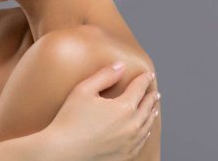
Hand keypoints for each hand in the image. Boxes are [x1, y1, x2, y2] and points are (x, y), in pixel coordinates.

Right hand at [42, 62, 158, 160]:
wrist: (63, 151)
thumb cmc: (70, 119)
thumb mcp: (84, 90)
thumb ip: (104, 76)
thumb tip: (121, 66)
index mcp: (124, 108)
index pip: (139, 89)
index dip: (145, 80)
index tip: (149, 75)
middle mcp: (132, 126)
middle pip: (147, 108)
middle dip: (151, 97)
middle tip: (155, 92)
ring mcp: (129, 143)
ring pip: (147, 125)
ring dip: (151, 114)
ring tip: (154, 108)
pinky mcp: (124, 156)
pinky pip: (141, 142)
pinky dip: (145, 132)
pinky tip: (144, 130)